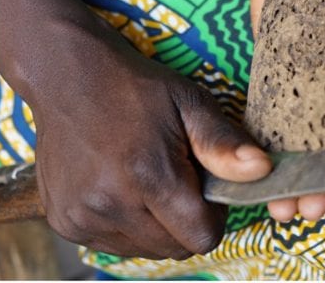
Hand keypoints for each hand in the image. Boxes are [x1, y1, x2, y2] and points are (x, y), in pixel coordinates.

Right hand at [28, 17, 271, 258]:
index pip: (201, 236)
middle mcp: (109, 203)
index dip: (211, 216)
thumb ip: (223, 143)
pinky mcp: (62, 221)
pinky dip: (120, 224)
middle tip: (169, 178)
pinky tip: (113, 185)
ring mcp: (80, 216)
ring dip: (150, 226)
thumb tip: (262, 171)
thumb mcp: (187, 101)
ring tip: (138, 179)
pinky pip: (110, 243)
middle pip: (173, 249)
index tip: (200, 185)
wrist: (63, 73)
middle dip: (181, 222)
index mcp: (146, 174)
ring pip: (141, 250)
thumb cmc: (131, 85)